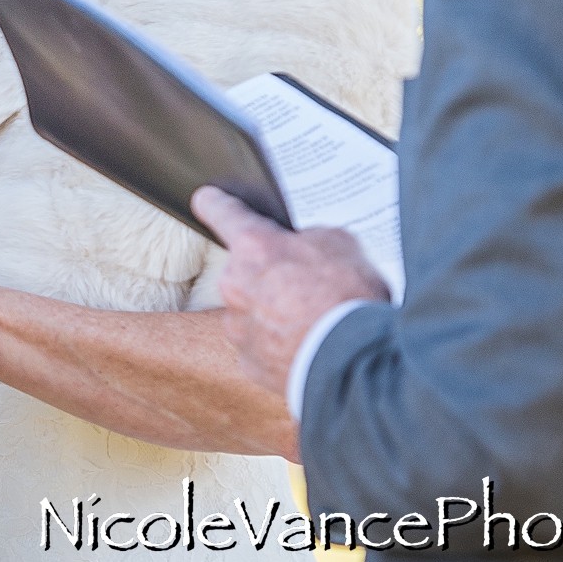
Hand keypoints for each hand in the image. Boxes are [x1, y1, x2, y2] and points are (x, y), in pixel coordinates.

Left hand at [190, 187, 390, 398]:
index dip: (215, 203)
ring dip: (273, 312)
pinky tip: (306, 344)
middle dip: (269, 274)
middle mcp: (236, 283)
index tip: (208, 200)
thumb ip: (308, 237)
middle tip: (306, 286)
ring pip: (252, 310)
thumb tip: (300, 246)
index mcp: (255, 246)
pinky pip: (260, 345)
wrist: (354, 362)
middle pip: (245, 270)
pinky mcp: (249, 361)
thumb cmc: (350, 298)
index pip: (220, 210)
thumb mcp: (341, 244)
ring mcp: (238, 325)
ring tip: (313, 320)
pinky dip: (278, 345)